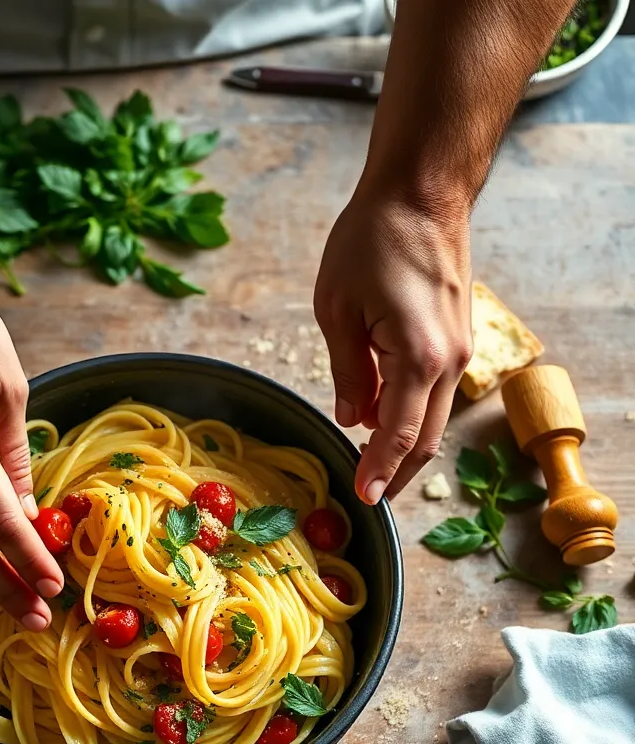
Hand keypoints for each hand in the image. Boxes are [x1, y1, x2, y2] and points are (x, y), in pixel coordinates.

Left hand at [313, 186, 472, 502]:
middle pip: (426, 438)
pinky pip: (435, 393)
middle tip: (369, 495)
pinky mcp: (457, 338)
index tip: (363, 497)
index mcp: (419, 357)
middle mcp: (450, 361)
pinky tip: (383, 423)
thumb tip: (352, 418)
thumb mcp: (338, 309)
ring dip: (404, 446)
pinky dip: (411, 416)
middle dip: (396, 471)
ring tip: (372, 467)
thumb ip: (348, 371)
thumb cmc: (374, 240)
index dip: (378, 470)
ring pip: (434, 418)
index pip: (399, 434)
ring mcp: (460, 350)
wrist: (422, 193)